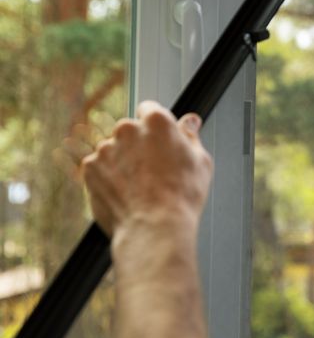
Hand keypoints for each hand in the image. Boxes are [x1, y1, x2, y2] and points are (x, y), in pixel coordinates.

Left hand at [81, 101, 212, 236]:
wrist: (154, 227)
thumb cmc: (182, 196)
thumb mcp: (200, 161)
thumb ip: (191, 136)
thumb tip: (190, 121)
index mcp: (157, 121)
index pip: (150, 109)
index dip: (156, 127)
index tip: (159, 142)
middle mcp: (127, 128)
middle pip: (130, 131)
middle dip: (138, 145)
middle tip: (154, 171)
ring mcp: (105, 148)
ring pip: (114, 150)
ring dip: (123, 162)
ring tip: (139, 188)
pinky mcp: (90, 167)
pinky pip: (100, 168)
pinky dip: (109, 178)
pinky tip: (125, 193)